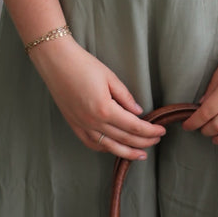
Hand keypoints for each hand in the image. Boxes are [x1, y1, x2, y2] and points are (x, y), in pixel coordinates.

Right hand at [30, 36, 164, 159]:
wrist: (56, 62)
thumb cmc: (83, 64)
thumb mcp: (110, 77)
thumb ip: (125, 96)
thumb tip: (138, 112)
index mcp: (105, 109)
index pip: (134, 126)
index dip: (150, 131)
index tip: (161, 131)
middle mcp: (93, 122)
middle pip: (124, 139)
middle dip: (143, 142)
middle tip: (156, 141)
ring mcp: (81, 126)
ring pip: (109, 147)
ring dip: (127, 152)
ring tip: (141, 154)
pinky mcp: (73, 125)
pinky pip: (92, 144)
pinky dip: (106, 149)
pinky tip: (115, 148)